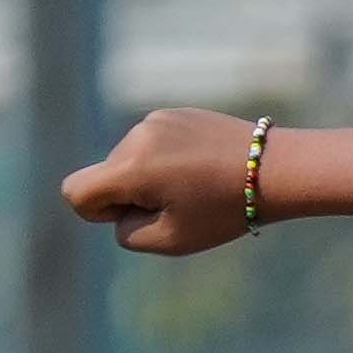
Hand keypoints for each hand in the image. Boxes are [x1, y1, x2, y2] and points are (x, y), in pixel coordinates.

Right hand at [62, 107, 267, 258]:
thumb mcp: (171, 239)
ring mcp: (156, 120)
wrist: (277, 169)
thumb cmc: (226, 209)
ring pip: (130, 160)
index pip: (75, 192)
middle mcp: (136, 136)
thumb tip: (116, 210)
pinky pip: (153, 144)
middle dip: (132, 195)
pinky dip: (168, 160)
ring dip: (151, 177)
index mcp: (130, 168)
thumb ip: (127, 231)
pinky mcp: (176, 113)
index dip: (98, 213)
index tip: (137, 215)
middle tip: (183, 203)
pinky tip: (204, 168)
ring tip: (198, 185)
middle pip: (106, 176)